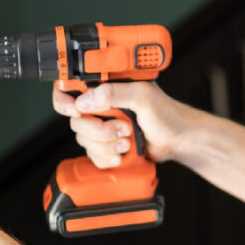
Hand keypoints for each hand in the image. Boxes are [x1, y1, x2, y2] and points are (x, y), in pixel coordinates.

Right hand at [53, 81, 201, 168]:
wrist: (179, 140)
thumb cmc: (168, 114)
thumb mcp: (143, 97)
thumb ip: (115, 93)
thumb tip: (85, 100)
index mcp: (107, 87)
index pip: (70, 89)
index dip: (65, 102)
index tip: (76, 111)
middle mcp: (101, 106)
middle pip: (76, 121)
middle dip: (99, 130)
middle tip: (123, 128)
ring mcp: (103, 127)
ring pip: (84, 140)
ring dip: (107, 145)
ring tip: (129, 140)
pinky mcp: (107, 145)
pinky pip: (93, 156)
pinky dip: (108, 158)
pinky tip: (126, 152)